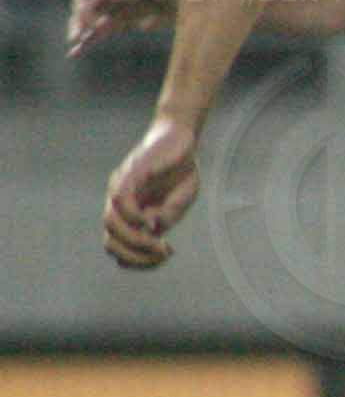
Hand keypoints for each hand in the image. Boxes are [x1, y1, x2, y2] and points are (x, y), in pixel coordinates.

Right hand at [68, 0, 185, 54]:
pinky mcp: (126, 21)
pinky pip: (103, 30)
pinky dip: (90, 40)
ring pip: (92, 15)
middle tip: (83, 30)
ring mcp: (121, 4)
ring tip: (76, 41)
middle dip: (82, 12)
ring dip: (81, 27)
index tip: (89, 8)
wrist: (206, 0)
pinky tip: (76, 51)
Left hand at [103, 116, 200, 268]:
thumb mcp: (182, 200)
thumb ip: (168, 216)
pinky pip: (121, 199)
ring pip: (110, 223)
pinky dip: (132, 216)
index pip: (119, 246)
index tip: (163, 258)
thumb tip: (152, 230)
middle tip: (162, 252)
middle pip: (110, 241)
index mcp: (130, 213)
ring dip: (133, 239)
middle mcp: (119, 203)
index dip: (137, 259)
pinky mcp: (130, 173)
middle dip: (134, 254)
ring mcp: (121, 188)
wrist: (182, 137)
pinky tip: (150, 221)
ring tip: (157, 243)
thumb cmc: (180, 168)